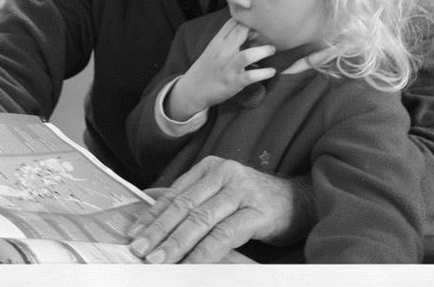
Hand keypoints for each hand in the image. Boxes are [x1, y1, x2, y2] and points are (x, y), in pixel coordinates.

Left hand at [128, 156, 315, 263]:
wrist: (299, 200)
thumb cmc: (254, 199)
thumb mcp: (222, 192)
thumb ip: (194, 198)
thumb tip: (154, 210)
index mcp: (212, 167)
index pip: (176, 192)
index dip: (153, 214)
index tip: (134, 233)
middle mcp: (225, 174)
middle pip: (186, 205)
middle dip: (159, 230)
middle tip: (140, 250)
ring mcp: (242, 191)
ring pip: (202, 218)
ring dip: (177, 242)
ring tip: (159, 260)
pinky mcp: (257, 211)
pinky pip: (225, 234)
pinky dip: (205, 252)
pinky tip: (192, 265)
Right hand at [166, 19, 275, 120]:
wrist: (193, 90)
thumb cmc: (207, 67)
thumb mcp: (214, 49)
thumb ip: (228, 37)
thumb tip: (246, 26)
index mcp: (217, 41)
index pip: (233, 22)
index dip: (248, 18)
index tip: (259, 21)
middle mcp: (222, 52)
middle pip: (240, 32)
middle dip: (257, 29)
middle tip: (269, 33)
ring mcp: (228, 67)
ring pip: (247, 55)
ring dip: (263, 51)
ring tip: (272, 49)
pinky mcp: (233, 82)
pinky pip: (251, 76)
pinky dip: (263, 73)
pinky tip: (271, 71)